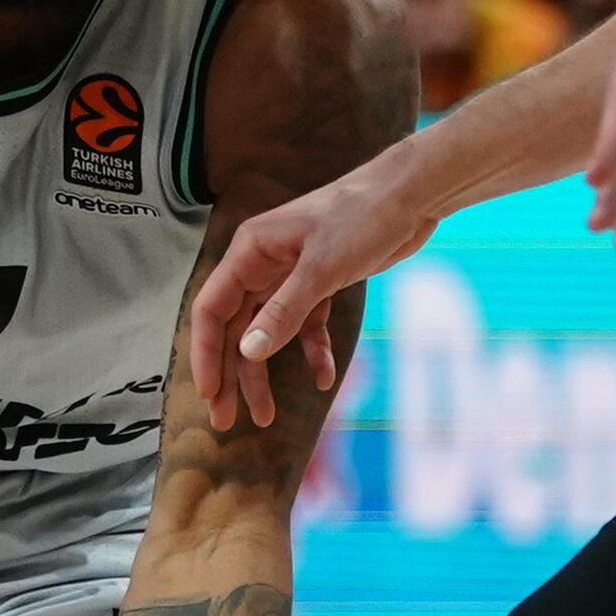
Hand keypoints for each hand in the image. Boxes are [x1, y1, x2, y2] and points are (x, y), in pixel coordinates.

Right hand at [188, 159, 428, 430]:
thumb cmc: (362, 217)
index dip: (205, 354)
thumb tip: (247, 353)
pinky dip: (312, 351)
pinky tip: (323, 378)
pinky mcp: (319, 282)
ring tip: (267, 417)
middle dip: (230, 375)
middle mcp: (261, 264)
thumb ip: (283, 312)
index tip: (209, 395)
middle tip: (226, 420)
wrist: (411, 194)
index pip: (210, 310)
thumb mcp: (321, 269)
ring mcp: (289, 274)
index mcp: (249, 251)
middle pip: (233, 328)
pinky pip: (305, 325)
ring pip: (266, 332)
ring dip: (264, 373)